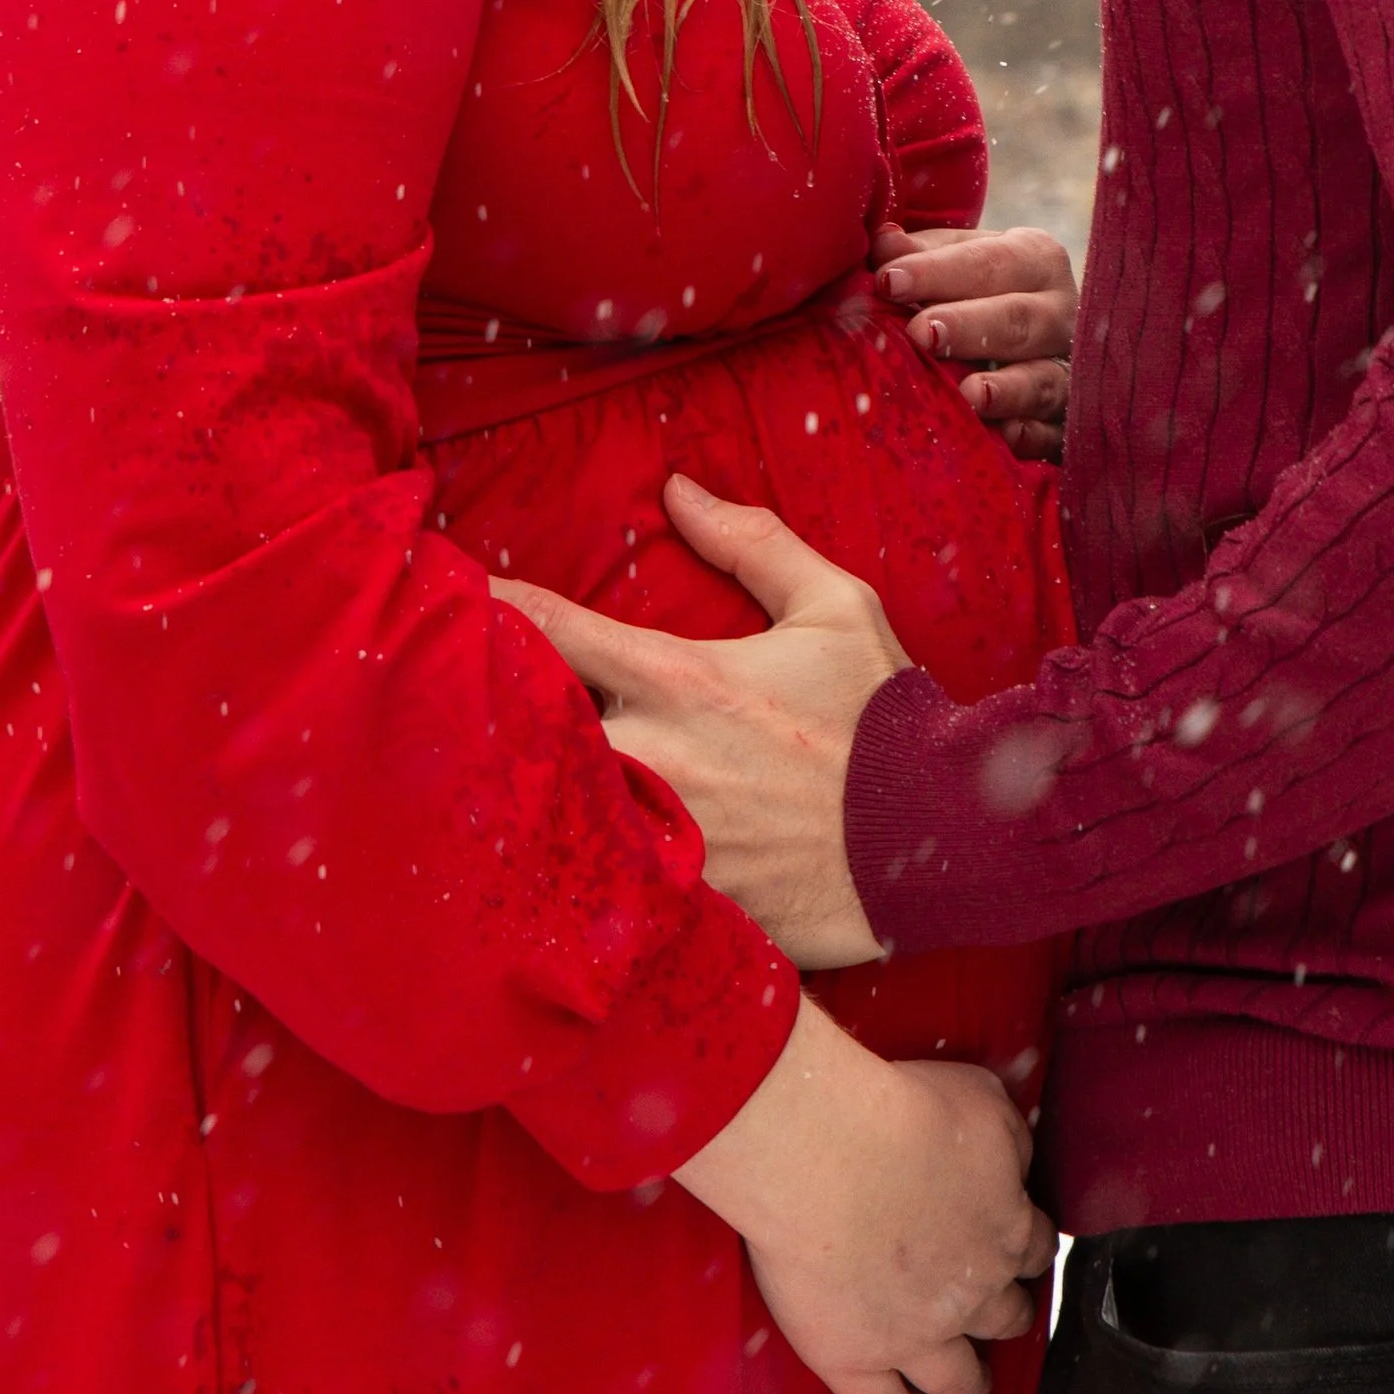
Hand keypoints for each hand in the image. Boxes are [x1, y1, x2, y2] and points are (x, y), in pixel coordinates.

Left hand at [492, 477, 902, 963]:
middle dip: (493, 714)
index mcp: (680, 677)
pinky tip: (542, 869)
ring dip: (523, 794)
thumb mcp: (833, 606)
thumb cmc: (881, 718)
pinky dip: (569, 872)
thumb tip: (678, 489)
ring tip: (482, 787)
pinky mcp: (676, 905)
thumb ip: (752, 542)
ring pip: (549, 811)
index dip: (489, 609)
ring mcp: (657, 838)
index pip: (551, 630)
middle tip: (453, 704)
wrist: (940, 840)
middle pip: (525, 729)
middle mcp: (654, 756)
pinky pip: (593, 887)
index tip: (454, 599)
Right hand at [675, 998, 1053, 1393]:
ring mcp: (916, 1337)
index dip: (1024, 1245)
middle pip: (1005, 1316)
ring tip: (966, 1379)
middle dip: (1004, 1312)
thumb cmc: (902, 1112)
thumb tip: (1020, 1163)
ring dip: (968, 1378)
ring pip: (960, 1377)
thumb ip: (1012, 1141)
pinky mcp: (857, 1361)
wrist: (826, 1154)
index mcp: (1006, 1230)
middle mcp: (973, 1294)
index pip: (1034, 1248)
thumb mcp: (983, 1100)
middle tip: (992, 1307)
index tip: (1013, 1242)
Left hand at [876, 220, 1077, 462]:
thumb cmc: (979, 290)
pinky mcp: (1069, 421)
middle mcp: (1060, 313)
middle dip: (969, 326)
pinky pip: (1056, 431)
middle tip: (920, 333)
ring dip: (1009, 389)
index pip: (987, 262)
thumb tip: (883, 242)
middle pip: (1017, 318)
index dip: (936, 270)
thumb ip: (920, 253)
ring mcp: (1070, 369)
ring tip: (969, 394)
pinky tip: (1007, 436)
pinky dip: (1034, 435)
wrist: (1032, 335)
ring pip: (1044, 378)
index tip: (888, 281)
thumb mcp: (956, 261)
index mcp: (1035, 259)